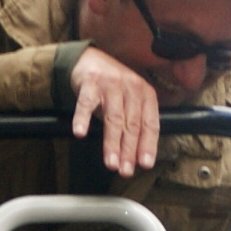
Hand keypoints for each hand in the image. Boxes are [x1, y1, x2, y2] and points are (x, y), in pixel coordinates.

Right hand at [66, 45, 160, 176]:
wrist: (90, 60)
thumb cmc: (113, 87)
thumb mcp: (131, 101)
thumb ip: (136, 123)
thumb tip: (138, 157)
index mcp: (145, 94)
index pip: (150, 123)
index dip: (148, 145)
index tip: (145, 164)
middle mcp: (131, 88)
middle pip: (132, 124)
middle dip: (129, 150)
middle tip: (125, 170)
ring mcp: (110, 85)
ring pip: (113, 118)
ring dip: (112, 142)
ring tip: (111, 162)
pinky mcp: (90, 84)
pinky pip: (86, 103)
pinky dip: (82, 118)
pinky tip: (80, 132)